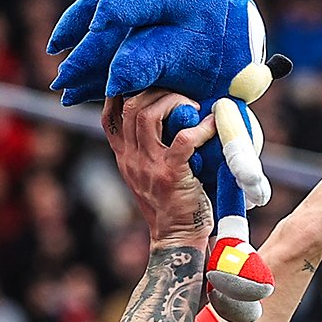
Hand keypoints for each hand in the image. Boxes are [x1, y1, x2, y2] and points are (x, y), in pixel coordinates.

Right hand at [102, 90, 216, 247]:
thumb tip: (168, 119)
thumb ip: (149, 151)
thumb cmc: (171, 205)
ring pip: (148, 114)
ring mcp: (148, 167)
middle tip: (180, 95)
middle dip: (156, 90)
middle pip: (130, 106)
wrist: (177, 238)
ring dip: (173, 101)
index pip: (109, 116)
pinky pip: (184, 138)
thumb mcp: (148, 176)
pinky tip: (212, 124)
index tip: (146, 82)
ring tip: (192, 107)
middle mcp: (131, 159)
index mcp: (124, 158)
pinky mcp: (171, 175)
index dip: (122, 92)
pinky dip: (201, 127)